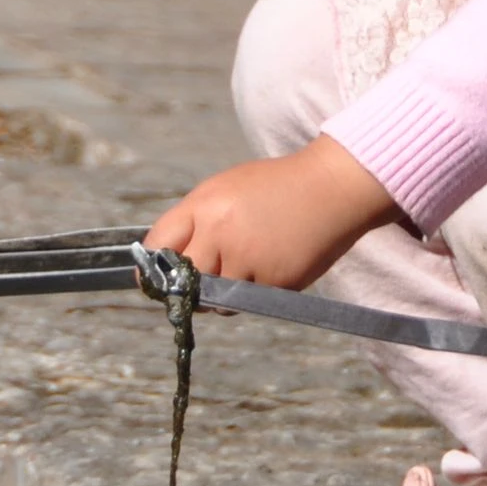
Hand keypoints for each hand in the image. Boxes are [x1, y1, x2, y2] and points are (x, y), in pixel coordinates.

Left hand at [143, 139, 400, 291]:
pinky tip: (273, 265)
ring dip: (226, 291)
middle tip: (204, 282)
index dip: (154, 267)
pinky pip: (251, 300)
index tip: (155, 280)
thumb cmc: (278, 186)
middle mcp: (220, 232)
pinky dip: (257, 292)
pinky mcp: (274, 280)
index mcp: (204, 205)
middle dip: (190, 285)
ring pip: (217, 297)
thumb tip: (168, 258)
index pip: (159, 244)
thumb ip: (198, 220)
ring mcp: (248, 258)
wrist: (333, 185)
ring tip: (249, 265)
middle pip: (184, 279)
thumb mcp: (228, 189)